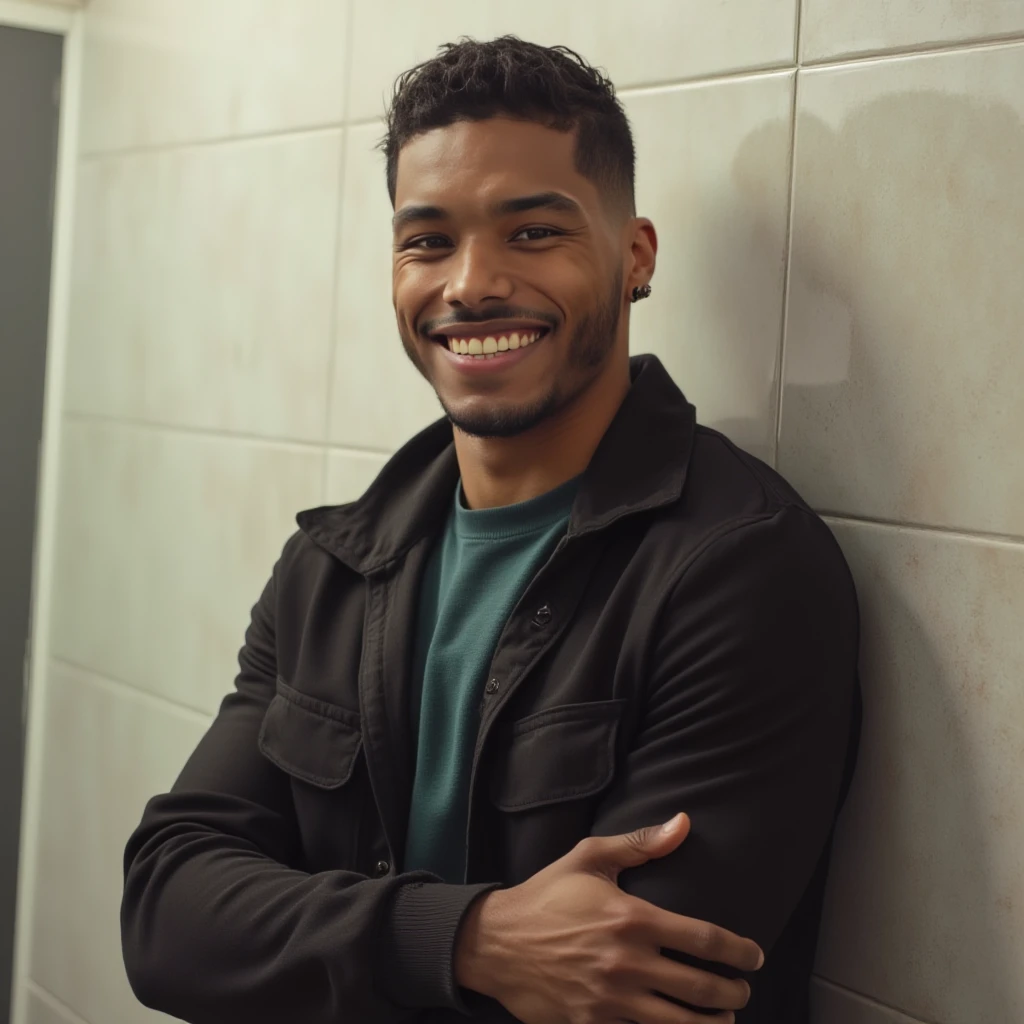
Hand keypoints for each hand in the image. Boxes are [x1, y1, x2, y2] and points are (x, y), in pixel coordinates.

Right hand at [454, 813, 761, 1023]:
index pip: (705, 939)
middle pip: (702, 988)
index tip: (754, 956)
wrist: (495, 943)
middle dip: (734, 992)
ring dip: (712, 1023)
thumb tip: (683, 823)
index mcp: (632, 917)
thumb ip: (640, 843)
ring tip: (723, 1017)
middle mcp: (627, 962)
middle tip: (743, 990)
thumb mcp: (589, 858)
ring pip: (681, 1023)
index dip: (739, 951)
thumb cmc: (546, 896)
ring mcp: (611, 1000)